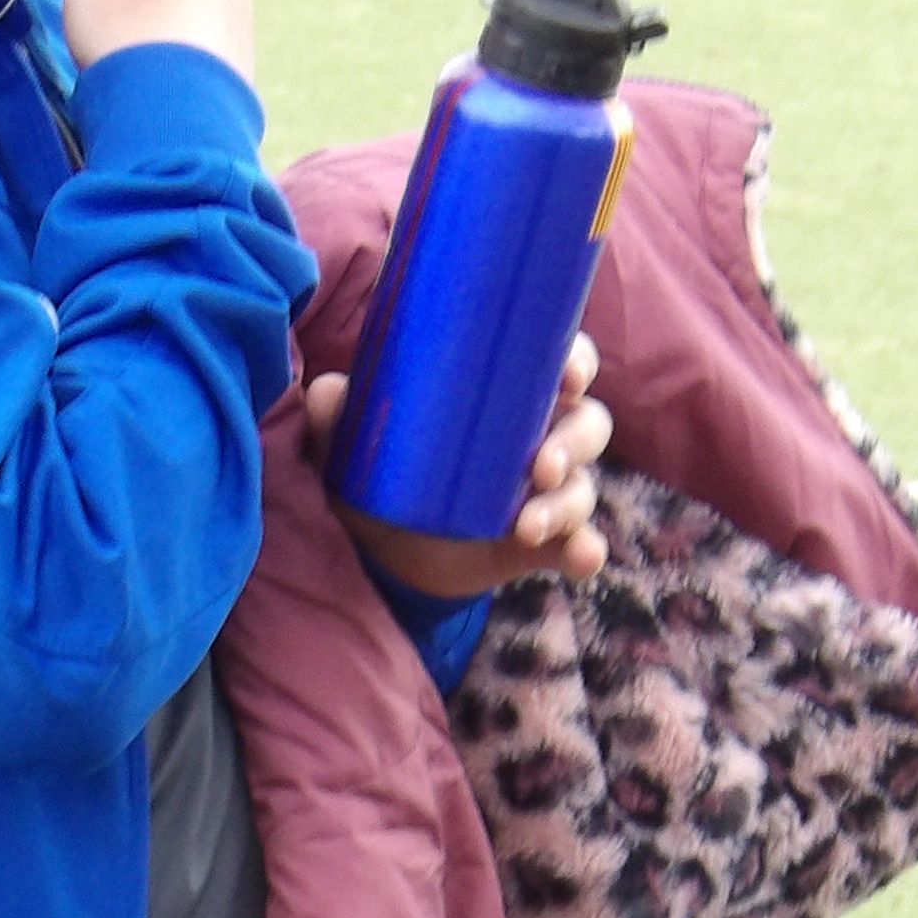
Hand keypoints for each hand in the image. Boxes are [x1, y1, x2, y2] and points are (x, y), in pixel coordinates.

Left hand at [301, 334, 612, 598]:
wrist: (375, 551)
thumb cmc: (375, 472)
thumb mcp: (351, 444)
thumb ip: (336, 415)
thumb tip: (331, 391)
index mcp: (506, 395)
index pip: (561, 363)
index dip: (577, 360)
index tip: (569, 373)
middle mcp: (537, 438)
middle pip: (587, 425)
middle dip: (573, 443)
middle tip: (539, 465)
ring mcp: (541, 494)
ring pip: (581, 488)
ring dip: (566, 504)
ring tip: (526, 524)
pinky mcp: (537, 545)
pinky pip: (577, 546)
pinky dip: (584, 551)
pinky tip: (581, 557)